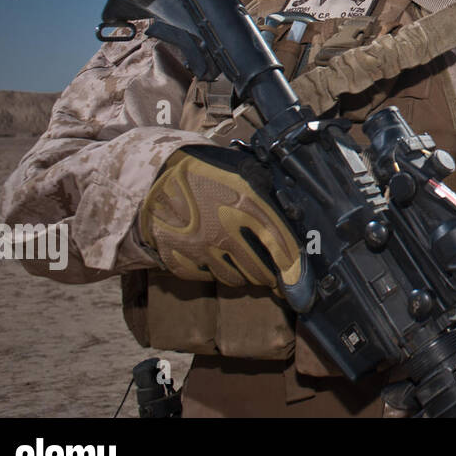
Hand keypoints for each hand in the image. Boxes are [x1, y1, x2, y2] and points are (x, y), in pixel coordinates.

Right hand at [139, 145, 302, 292]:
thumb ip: (268, 196)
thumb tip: (291, 219)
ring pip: (236, 279)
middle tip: (275, 274)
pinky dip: (217, 272)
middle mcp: (226, 233)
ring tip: (247, 266)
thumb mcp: (244, 172)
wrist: (155, 175)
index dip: (295, 272)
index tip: (300, 285)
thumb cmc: (206, 170)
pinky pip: (208, 278)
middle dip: (271, 275)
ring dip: (246, 275)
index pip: (282, 249)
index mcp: (247, 206)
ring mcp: (201, 250)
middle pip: (261, 271)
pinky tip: (218, 260)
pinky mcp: (180, 260)